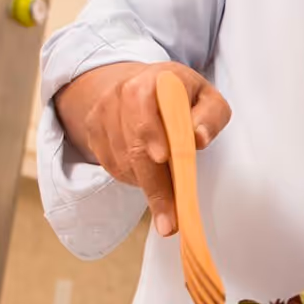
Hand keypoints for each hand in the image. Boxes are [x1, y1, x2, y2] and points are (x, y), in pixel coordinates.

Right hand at [53, 61, 230, 238]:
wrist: (141, 84)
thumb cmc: (182, 96)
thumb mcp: (207, 97)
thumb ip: (210, 116)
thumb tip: (199, 139)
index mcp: (153, 82)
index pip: (147, 110)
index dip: (152, 134)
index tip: (162, 158)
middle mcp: (120, 94)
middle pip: (135, 148)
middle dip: (155, 188)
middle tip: (170, 222)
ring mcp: (102, 114)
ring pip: (123, 163)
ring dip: (147, 186)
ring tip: (168, 201)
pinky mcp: (93, 133)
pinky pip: (112, 166)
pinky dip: (133, 179)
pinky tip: (150, 175)